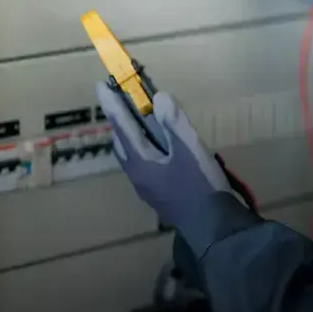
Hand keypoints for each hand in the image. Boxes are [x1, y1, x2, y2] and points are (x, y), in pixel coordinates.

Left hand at [95, 82, 235, 227]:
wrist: (213, 226)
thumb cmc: (200, 186)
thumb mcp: (190, 150)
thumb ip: (174, 123)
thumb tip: (158, 97)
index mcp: (141, 162)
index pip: (123, 127)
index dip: (113, 105)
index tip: (100, 84)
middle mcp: (138, 175)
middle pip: (123, 143)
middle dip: (120, 121)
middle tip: (122, 102)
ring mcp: (148, 187)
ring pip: (132, 155)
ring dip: (132, 136)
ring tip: (140, 122)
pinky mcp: (160, 194)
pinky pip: (144, 164)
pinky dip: (145, 148)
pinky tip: (161, 150)